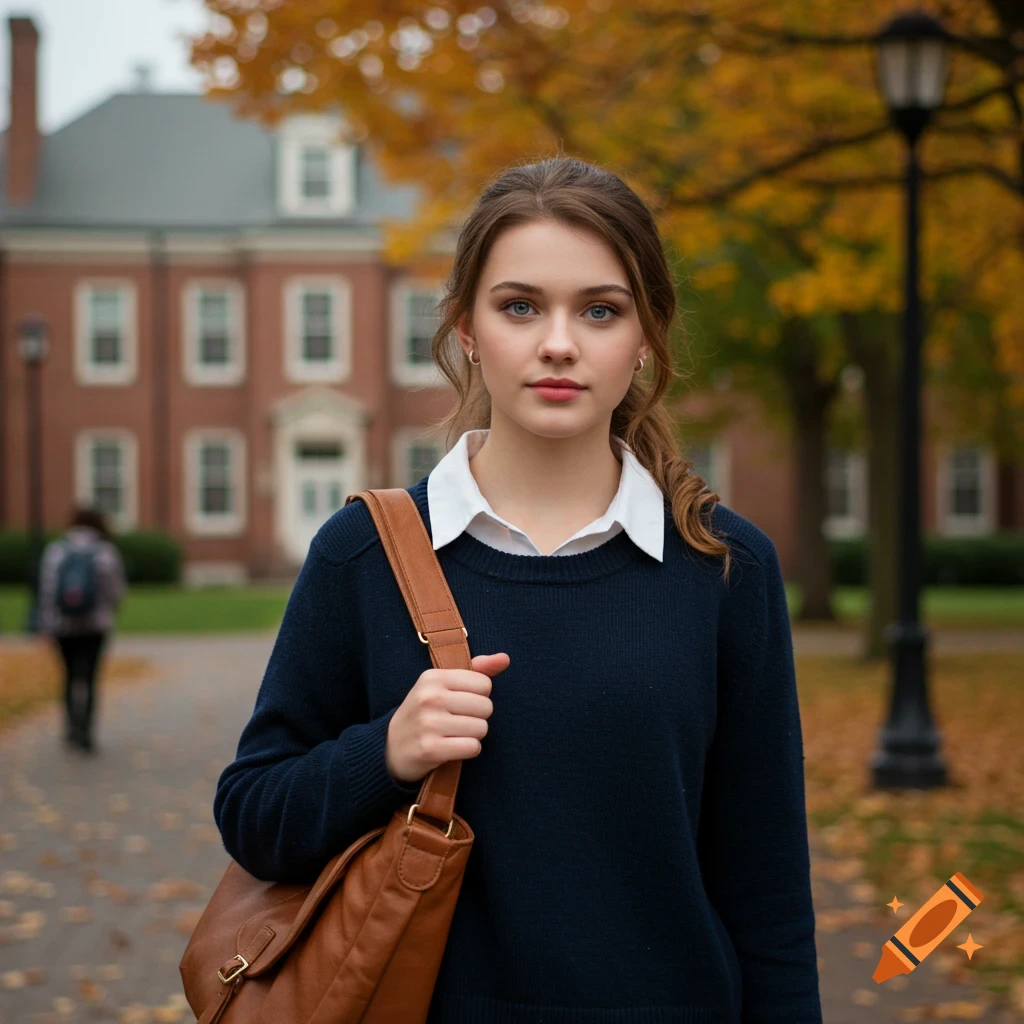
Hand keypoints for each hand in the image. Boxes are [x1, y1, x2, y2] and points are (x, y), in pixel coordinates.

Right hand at [385, 652, 509, 782]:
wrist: (391, 747)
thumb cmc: (424, 712)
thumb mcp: (442, 685)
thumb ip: (476, 670)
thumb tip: (504, 659)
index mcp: (433, 677)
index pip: (484, 684)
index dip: (478, 696)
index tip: (460, 703)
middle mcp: (430, 697)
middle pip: (486, 707)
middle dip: (477, 717)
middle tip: (457, 721)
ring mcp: (428, 723)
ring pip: (481, 728)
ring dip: (473, 736)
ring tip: (453, 735)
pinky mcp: (430, 749)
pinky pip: (472, 747)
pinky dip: (468, 750)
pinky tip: (452, 748)